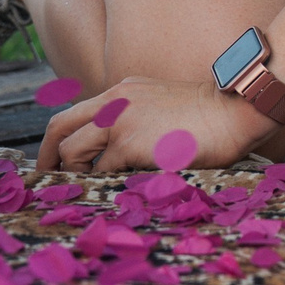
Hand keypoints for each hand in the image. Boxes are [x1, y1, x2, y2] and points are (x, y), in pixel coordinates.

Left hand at [38, 77, 277, 172]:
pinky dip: (101, 184)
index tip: (59, 162)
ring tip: (85, 191)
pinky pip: (100, 171)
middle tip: (49, 180)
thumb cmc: (211, 116)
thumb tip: (120, 154)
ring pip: (71, 151)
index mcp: (123, 91)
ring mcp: (120, 121)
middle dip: (47, 157)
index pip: (76, 113)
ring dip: (74, 174)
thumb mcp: (164, 105)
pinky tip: (111, 193)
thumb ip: (137, 119)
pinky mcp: (130, 143)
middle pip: (59, 127)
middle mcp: (115, 101)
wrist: (237, 111)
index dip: (59, 140)